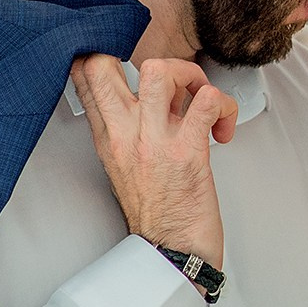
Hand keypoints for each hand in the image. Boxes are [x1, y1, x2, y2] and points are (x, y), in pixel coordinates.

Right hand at [71, 55, 235, 270]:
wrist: (172, 255)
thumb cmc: (156, 211)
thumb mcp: (123, 165)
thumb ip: (126, 126)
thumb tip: (141, 94)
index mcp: (107, 136)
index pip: (84, 75)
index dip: (104, 51)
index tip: (138, 63)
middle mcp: (125, 134)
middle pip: (106, 63)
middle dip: (147, 58)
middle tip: (175, 84)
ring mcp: (154, 143)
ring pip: (160, 71)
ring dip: (190, 76)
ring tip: (199, 100)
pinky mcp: (188, 154)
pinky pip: (207, 103)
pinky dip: (224, 105)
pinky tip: (222, 127)